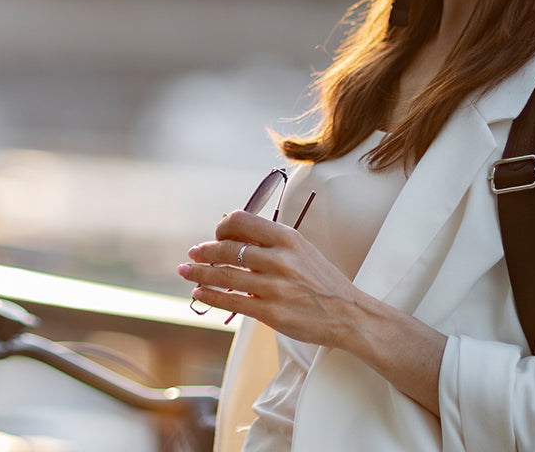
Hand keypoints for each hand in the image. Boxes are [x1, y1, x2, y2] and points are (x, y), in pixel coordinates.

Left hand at [178, 209, 362, 347]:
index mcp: (288, 238)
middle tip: (192, 254)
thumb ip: (272, 243)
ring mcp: (274, 287)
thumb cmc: (323, 281)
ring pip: (225, 276)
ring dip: (200, 273)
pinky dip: (211, 296)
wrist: (348, 314)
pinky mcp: (271, 312)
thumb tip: (234, 237)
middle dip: (205, 251)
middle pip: (229, 249)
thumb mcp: (302, 250)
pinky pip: (232, 302)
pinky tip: (200, 292)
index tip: (215, 234)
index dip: (223, 226)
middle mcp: (280, 259)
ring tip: (186, 272)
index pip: (243, 221)